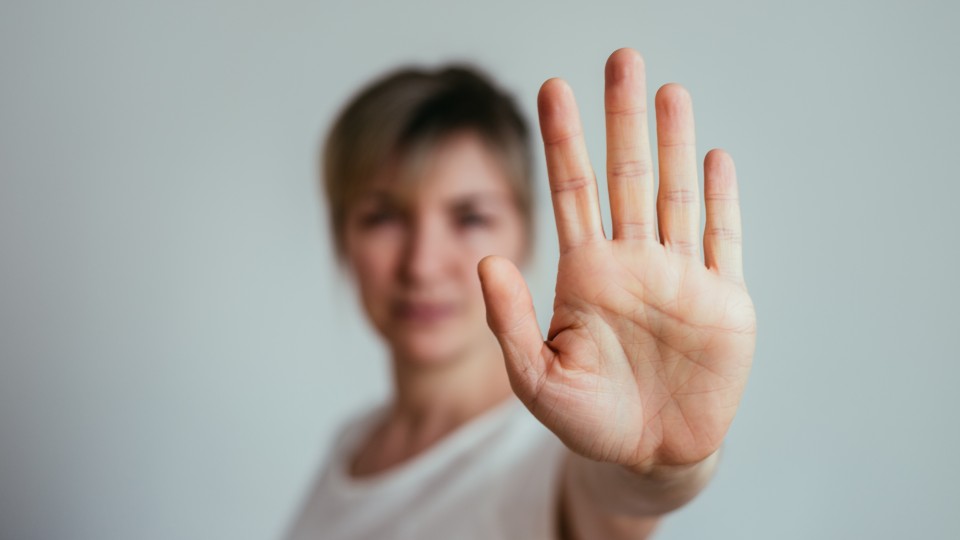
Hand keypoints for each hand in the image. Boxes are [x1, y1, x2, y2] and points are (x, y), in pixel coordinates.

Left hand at [478, 48, 756, 473]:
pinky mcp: (722, 301)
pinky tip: (714, 157)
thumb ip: (510, 321)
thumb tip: (487, 261)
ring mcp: (679, 276)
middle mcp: (632, 261)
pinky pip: (722, 239)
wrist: (651, 455)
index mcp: (586, 273)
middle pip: (625, 175)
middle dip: (621, 118)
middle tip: (620, 59)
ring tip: (668, 91)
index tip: (551, 88)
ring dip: (672, 143)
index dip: (563, 140)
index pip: (571, 191)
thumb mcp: (537, 377)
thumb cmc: (589, 419)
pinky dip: (721, 200)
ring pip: (674, 194)